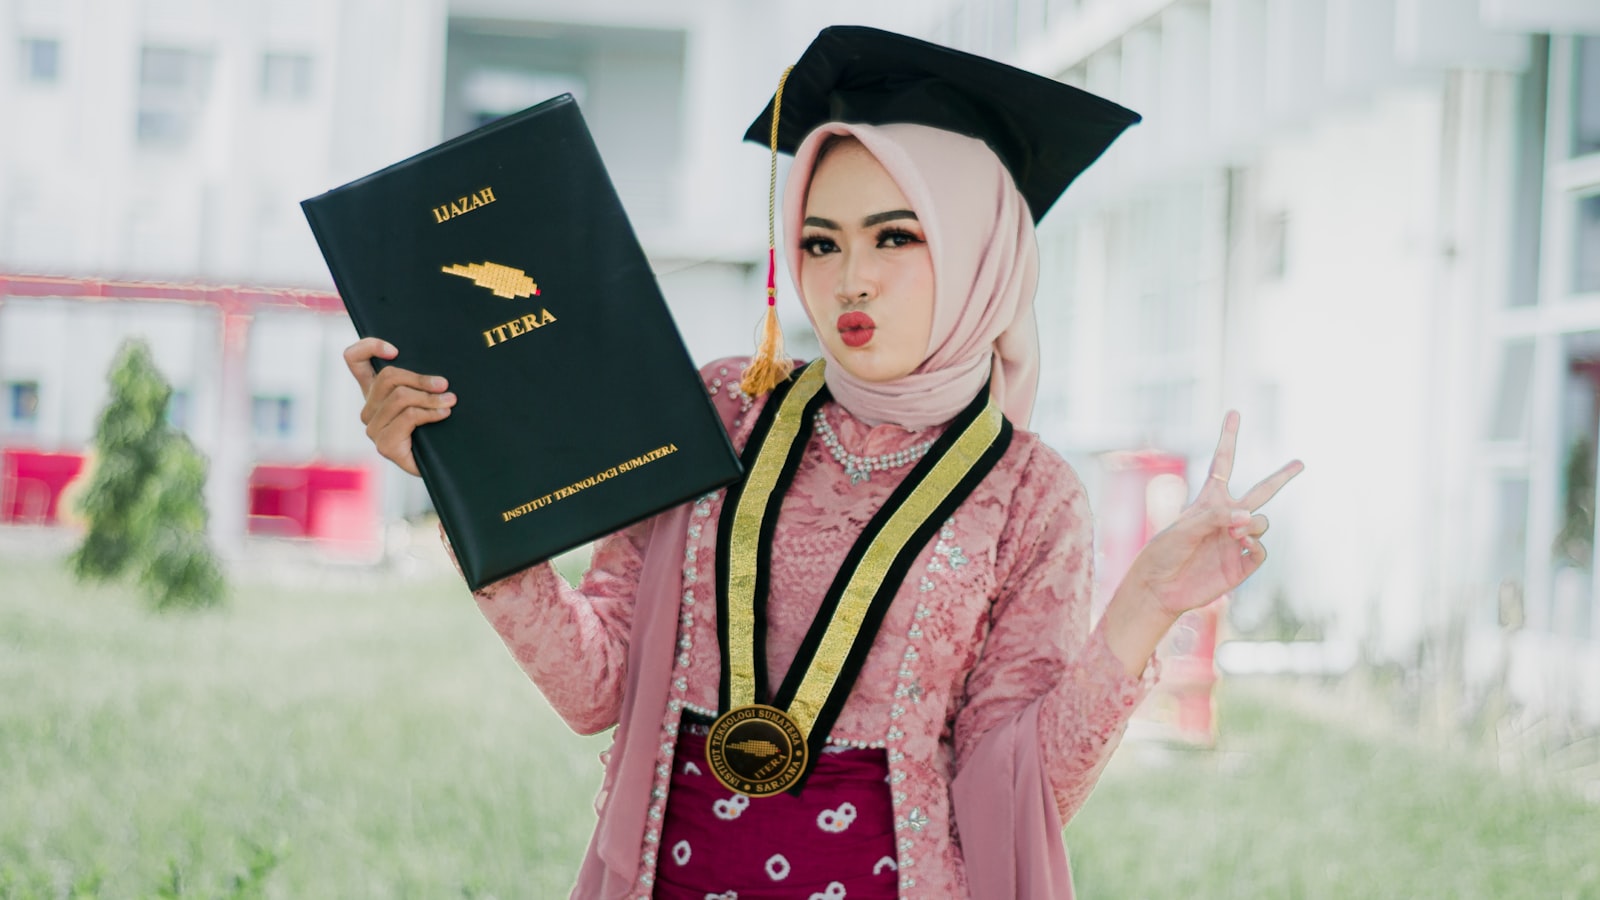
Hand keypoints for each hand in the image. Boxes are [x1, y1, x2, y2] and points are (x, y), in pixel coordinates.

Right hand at [343, 337, 455, 476]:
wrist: (443, 464)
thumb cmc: (435, 426)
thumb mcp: (426, 395)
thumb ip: (420, 379)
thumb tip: (433, 363)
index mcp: (373, 391)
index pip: (354, 359)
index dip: (369, 347)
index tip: (396, 350)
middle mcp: (369, 408)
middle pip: (387, 377)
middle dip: (420, 379)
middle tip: (444, 384)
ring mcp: (374, 428)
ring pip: (400, 397)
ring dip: (430, 398)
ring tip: (450, 401)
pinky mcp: (385, 445)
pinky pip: (408, 417)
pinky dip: (430, 413)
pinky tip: (443, 414)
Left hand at [1125, 411, 1302, 618]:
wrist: (1160, 588)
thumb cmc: (1164, 552)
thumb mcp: (1183, 528)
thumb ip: (1215, 517)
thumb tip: (1249, 516)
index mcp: (1209, 501)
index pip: (1223, 464)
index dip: (1229, 438)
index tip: (1233, 412)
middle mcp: (1227, 518)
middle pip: (1261, 491)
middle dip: (1282, 477)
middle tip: (1301, 462)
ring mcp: (1236, 541)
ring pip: (1262, 522)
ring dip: (1254, 522)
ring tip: (1237, 531)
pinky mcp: (1241, 565)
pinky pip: (1260, 550)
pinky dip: (1255, 544)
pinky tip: (1243, 544)